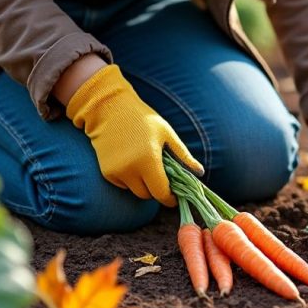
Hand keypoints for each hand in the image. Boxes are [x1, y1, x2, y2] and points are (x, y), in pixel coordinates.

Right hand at [65, 64, 202, 206]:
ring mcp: (116, 172)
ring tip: (146, 165)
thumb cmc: (142, 119)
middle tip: (162, 176)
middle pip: (148, 195)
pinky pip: (123, 185)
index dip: (170, 198)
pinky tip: (131, 162)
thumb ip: (183, 156)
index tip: (176, 196)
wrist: (109, 109)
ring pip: (135, 191)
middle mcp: (130, 169)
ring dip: (143, 185)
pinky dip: (130, 180)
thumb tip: (201, 172)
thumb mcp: (167, 134)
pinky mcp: (106, 172)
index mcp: (148, 160)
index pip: (161, 193)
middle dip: (157, 190)